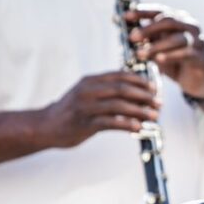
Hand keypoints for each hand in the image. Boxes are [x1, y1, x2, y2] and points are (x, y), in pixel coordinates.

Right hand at [38, 72, 159, 147]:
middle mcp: (88, 90)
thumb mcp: (87, 94)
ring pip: (118, 106)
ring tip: (153, 116)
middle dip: (144, 96)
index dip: (139, 81)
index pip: (119, 75)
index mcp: (90, 81)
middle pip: (122, 89)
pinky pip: (110, 123)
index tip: (154, 88)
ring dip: (140, 111)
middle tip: (158, 103)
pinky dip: (127, 124)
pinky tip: (138, 127)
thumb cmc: (72, 111)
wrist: (46, 126)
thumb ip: (107, 92)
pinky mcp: (84, 123)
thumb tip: (137, 96)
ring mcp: (85, 107)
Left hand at [125, 5, 203, 99]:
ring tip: (140, 54)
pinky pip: (185, 53)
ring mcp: (197, 40)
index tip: (126, 16)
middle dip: (148, 29)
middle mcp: (190, 26)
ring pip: (176, 38)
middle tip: (132, 37)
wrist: (196, 82)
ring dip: (156, 46)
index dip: (142, 12)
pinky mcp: (201, 56)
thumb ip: (146, 39)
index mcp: (178, 19)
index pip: (160, 11)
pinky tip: (158, 61)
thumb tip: (123, 28)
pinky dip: (170, 56)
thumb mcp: (157, 49)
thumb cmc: (175, 62)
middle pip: (168, 21)